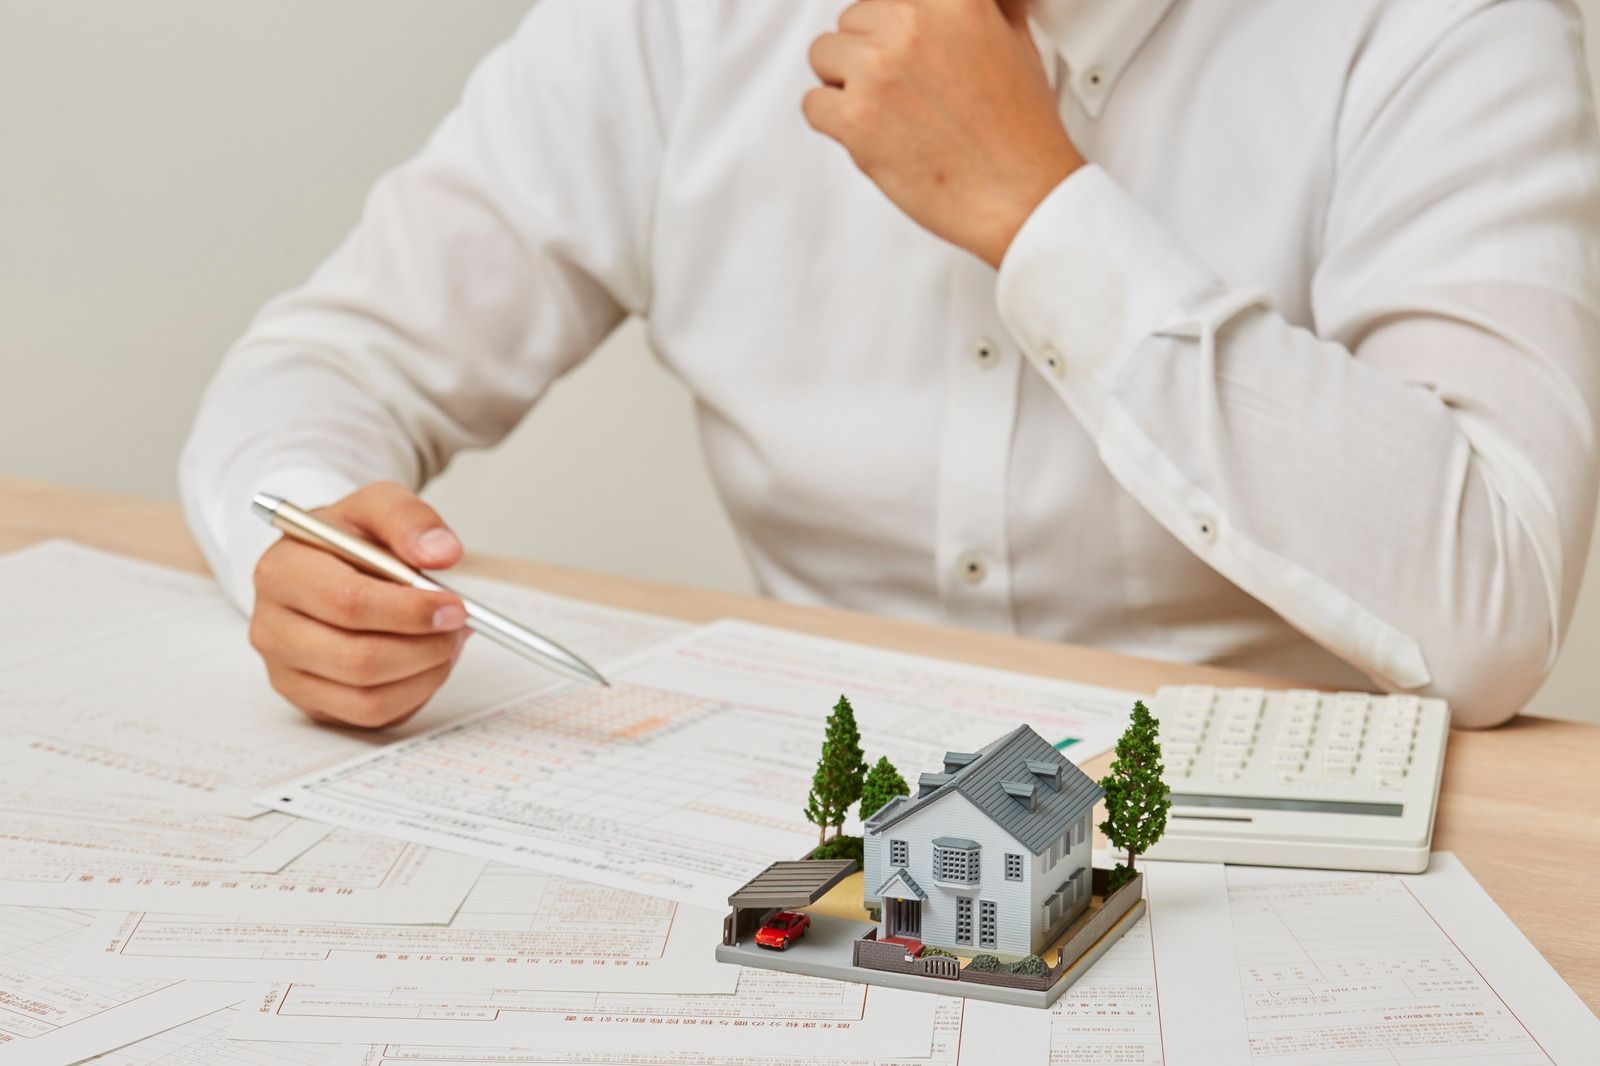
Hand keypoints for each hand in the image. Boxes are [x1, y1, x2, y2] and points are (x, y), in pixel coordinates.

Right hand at [249, 481, 469, 728]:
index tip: (455, 606)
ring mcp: (285, 669)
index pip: (348, 602)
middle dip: (424, 647)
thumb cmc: (351, 538)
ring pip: (367, 696)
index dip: (410, 611)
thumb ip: (410, 520)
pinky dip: (412, 694)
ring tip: (446, 643)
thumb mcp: (378, 506)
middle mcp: (271, 626)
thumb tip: (443, 553)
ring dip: (424, 673)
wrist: (327, 563)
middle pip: (357, 659)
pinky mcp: (307, 700)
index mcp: (282, 571)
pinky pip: (369, 715)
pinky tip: (426, 664)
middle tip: (458, 628)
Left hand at [803, 0, 1082, 267]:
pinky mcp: (855, 119)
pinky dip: (833, 121)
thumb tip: (970, 1)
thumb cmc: (1021, 131)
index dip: (892, 23)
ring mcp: (879, 71)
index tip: (901, 49)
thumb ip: (986, 7)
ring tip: (886, 112)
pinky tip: (870, 135)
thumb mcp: (1016, 41)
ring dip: (844, 83)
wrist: (1020, 195)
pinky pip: (812, 104)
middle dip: (868, 52)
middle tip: (902, 90)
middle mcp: (911, 25)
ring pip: (823, 55)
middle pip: (852, 19)